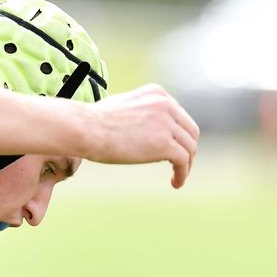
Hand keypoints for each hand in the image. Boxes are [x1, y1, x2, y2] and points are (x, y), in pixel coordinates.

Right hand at [84, 83, 200, 187]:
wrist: (86, 129)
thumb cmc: (92, 121)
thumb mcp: (120, 105)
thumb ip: (137, 111)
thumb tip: (140, 127)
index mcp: (156, 93)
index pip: (179, 115)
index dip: (178, 134)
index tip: (172, 149)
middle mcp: (166, 104)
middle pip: (190, 130)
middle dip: (187, 148)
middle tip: (179, 165)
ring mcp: (167, 123)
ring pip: (190, 147)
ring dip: (186, 164)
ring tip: (177, 177)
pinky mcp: (165, 144)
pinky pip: (183, 161)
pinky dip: (182, 174)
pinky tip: (175, 183)